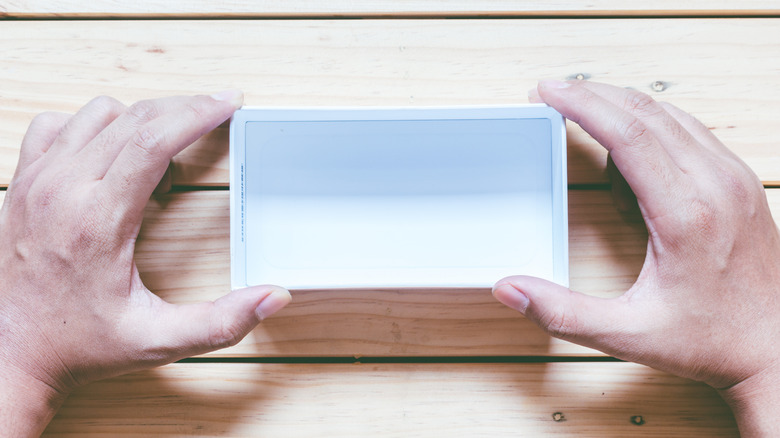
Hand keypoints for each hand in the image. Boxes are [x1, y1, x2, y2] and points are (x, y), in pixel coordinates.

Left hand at [0, 91, 291, 435]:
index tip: (229, 102)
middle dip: (184, 108)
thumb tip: (274, 296)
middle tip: (217, 111)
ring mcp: (38, 182)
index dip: (199, 114)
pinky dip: (93, 126)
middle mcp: (63, 191)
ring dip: (140, 120)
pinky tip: (112, 153)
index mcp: (98, 221)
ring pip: (98, 113)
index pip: (153, 140)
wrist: (11, 352)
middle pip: (134, 117)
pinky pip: (58, 124)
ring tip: (164, 156)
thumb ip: (222, 322)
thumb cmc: (79, 343)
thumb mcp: (158, 341)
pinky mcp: (24, 183)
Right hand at [492, 80, 779, 435]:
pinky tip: (627, 139)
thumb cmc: (712, 340)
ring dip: (622, 104)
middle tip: (553, 92)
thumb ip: (562, 313)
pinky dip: (651, 121)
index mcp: (687, 215)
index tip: (548, 92)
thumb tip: (510, 289)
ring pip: (671, 114)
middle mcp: (716, 186)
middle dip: (593, 95)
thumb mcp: (629, 335)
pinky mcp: (739, 182)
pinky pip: (690, 130)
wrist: (775, 349)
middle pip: (647, 112)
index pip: (628, 134)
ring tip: (581, 108)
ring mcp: (733, 179)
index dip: (582, 105)